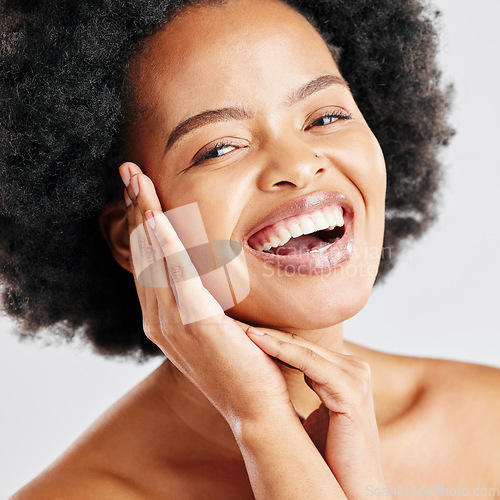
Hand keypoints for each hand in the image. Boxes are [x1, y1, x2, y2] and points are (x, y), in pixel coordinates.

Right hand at [118, 162, 295, 426]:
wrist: (259, 409)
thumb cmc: (245, 366)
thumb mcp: (218, 326)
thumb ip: (204, 300)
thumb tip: (212, 272)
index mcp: (164, 319)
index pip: (149, 262)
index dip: (144, 225)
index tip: (142, 192)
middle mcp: (159, 320)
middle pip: (144, 254)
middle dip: (137, 210)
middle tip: (130, 172)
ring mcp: (173, 323)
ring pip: (153, 257)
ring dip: (145, 215)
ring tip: (137, 180)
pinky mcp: (196, 323)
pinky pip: (175, 274)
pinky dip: (164, 243)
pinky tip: (156, 216)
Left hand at [244, 328, 386, 497]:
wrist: (354, 492)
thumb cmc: (332, 456)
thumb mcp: (316, 413)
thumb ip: (308, 386)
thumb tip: (273, 375)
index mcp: (345, 371)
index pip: (301, 346)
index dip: (269, 336)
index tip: (238, 328)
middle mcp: (354, 368)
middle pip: (301, 342)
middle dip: (265, 331)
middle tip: (232, 318)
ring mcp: (356, 378)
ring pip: (303, 348)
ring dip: (267, 336)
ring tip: (236, 326)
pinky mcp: (351, 393)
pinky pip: (309, 363)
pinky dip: (281, 349)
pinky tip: (255, 341)